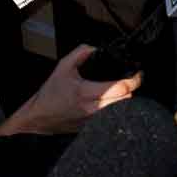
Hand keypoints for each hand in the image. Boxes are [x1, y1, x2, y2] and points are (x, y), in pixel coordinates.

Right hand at [1, 43, 142, 136]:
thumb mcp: (62, 67)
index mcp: (86, 92)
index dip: (134, 80)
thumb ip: (80, 53)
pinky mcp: (92, 128)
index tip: (138, 73)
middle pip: (126, 101)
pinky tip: (112, 101)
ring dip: (125, 100)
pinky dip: (116, 109)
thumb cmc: (50, 93)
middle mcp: (92, 108)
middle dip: (132, 89)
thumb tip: (95, 48)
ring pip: (121, 111)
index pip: (119, 88)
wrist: (39, 117)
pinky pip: (111, 118)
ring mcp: (93, 121)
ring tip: (123, 90)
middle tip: (132, 80)